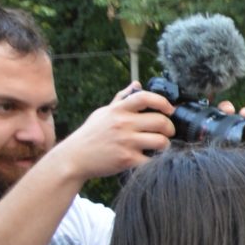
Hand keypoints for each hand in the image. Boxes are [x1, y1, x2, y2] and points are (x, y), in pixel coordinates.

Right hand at [46, 86, 175, 181]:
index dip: (163, 102)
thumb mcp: (103, 113)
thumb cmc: (91, 134)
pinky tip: (149, 159)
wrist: (74, 158)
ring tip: (159, 146)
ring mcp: (126, 142)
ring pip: (162, 142)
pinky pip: (152, 160)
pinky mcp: (127, 160)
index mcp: (118, 110)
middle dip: (170, 128)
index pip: (145, 97)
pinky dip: (155, 161)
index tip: (170, 109)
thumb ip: (121, 99)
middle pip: (161, 122)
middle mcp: (123, 124)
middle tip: (167, 132)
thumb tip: (137, 84)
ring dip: (165, 145)